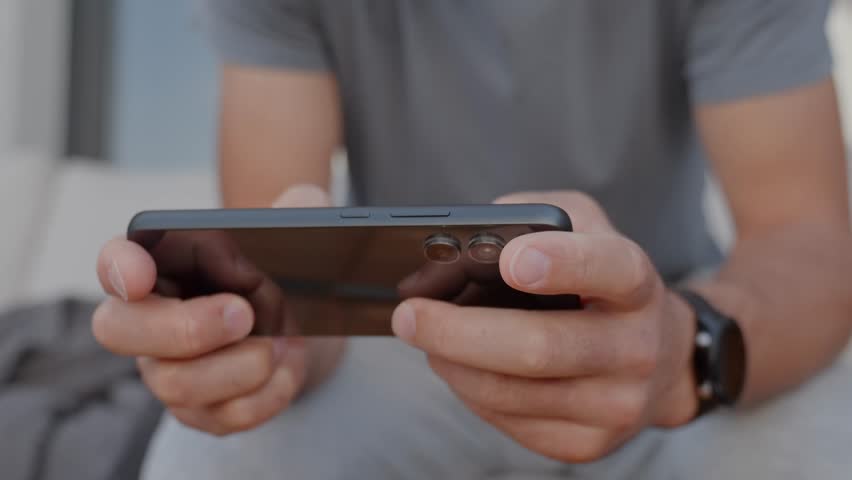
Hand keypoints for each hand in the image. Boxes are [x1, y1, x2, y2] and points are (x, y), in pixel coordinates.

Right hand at [93, 184, 336, 434]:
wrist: (305, 323)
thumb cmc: (282, 268)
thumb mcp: (297, 231)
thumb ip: (299, 207)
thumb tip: (307, 206)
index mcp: (162, 265)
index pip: (116, 262)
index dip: (118, 267)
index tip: (140, 272)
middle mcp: (149, 322)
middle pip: (121, 331)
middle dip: (183, 327)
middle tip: (243, 314)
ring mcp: (170, 372)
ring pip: (175, 385)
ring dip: (238, 367)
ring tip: (278, 345)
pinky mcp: (203, 411)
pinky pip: (221, 418)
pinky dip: (265, 395)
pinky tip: (288, 371)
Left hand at [391, 191, 698, 461]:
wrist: (661, 356)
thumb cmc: (602, 281)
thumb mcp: (584, 228)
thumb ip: (533, 217)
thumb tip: (466, 240)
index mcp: (636, 284)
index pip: (609, 269)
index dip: (562, 264)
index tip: (512, 258)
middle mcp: (637, 348)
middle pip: (540, 348)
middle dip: (461, 332)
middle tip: (408, 316)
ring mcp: (616, 405)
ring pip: (511, 392)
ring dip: (453, 364)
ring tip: (423, 337)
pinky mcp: (588, 443)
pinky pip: (509, 421)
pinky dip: (470, 391)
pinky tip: (459, 366)